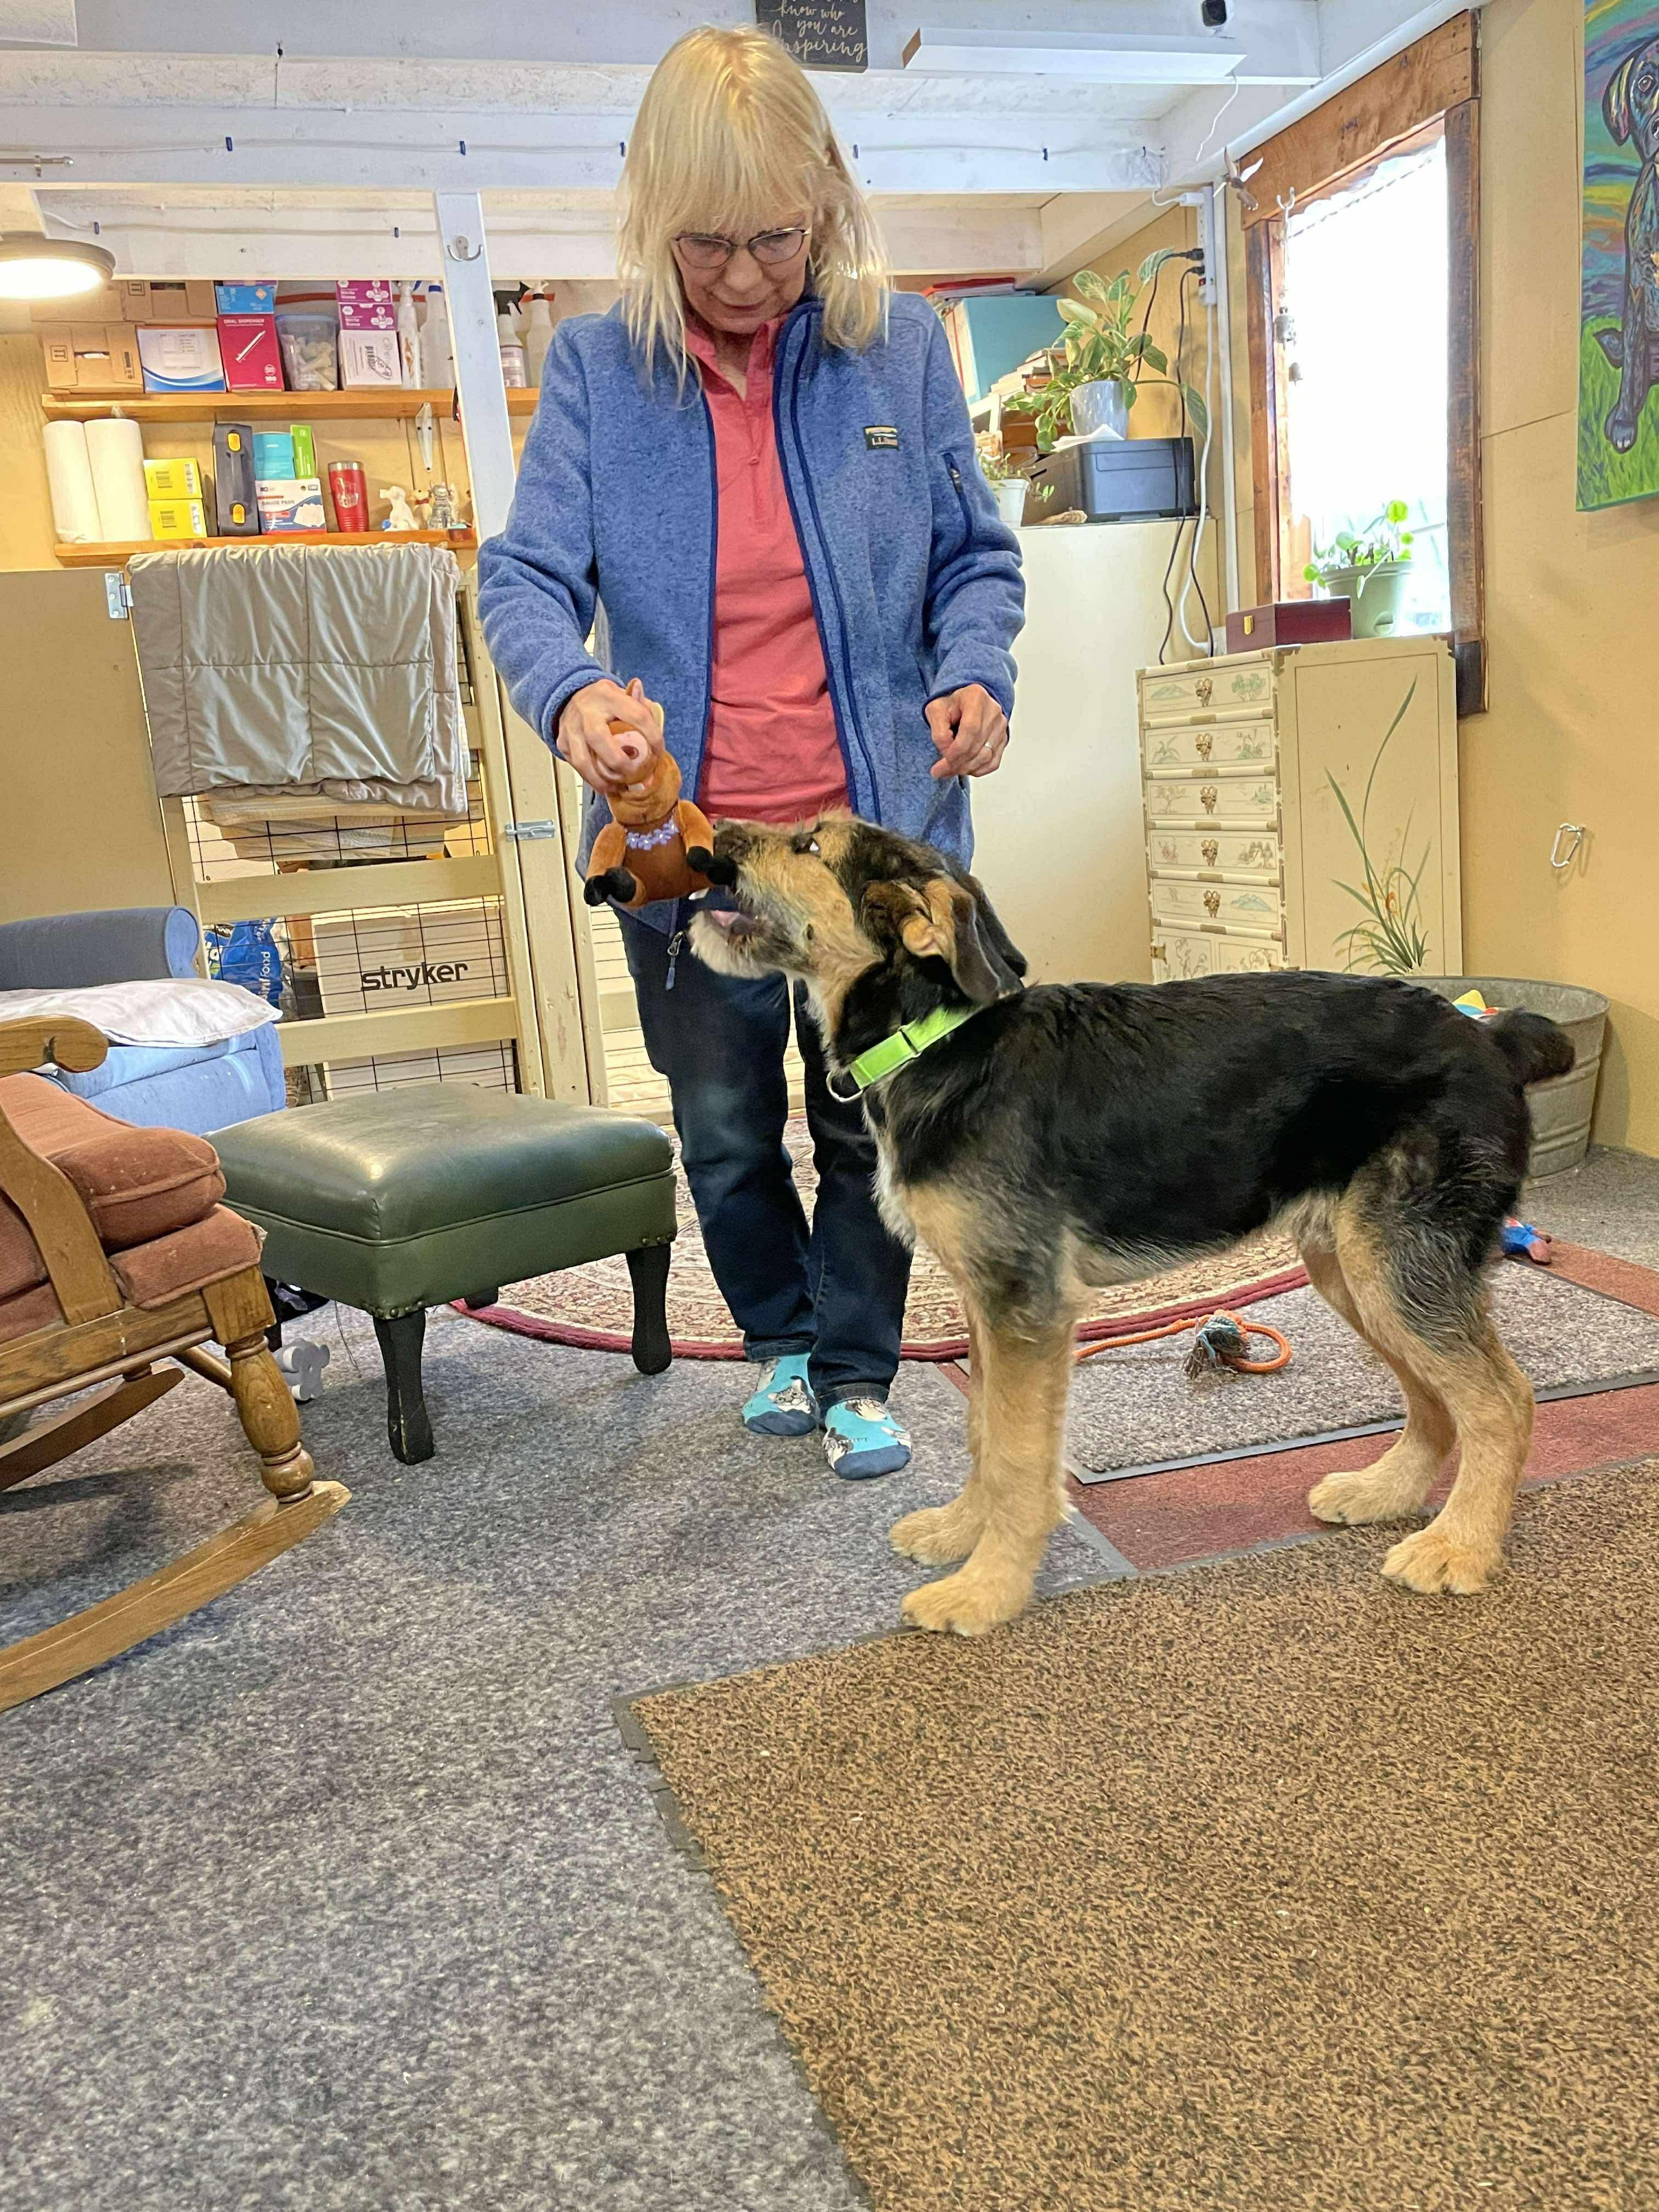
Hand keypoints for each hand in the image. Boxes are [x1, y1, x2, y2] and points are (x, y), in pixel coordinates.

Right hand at [557, 676, 663, 795]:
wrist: (570, 696)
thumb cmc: (603, 701)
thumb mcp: (622, 694)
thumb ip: (639, 706)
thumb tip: (655, 718)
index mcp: (607, 695)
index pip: (636, 715)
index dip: (652, 736)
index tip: (658, 752)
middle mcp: (586, 711)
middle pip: (599, 738)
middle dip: (618, 761)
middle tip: (632, 773)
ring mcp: (571, 727)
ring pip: (582, 759)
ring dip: (600, 778)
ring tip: (615, 787)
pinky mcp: (562, 741)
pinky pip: (576, 765)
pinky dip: (590, 778)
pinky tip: (603, 784)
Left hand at [926, 685, 1008, 780]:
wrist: (963, 704)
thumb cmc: (950, 705)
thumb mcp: (935, 710)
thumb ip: (938, 731)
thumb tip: (947, 751)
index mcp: (975, 697)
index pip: (971, 728)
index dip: (957, 749)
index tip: (944, 760)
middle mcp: (993, 710)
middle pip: (978, 744)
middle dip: (958, 762)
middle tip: (940, 771)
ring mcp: (1000, 726)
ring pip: (986, 756)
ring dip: (966, 768)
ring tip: (949, 770)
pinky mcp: (1003, 739)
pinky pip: (993, 762)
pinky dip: (977, 770)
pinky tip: (963, 769)